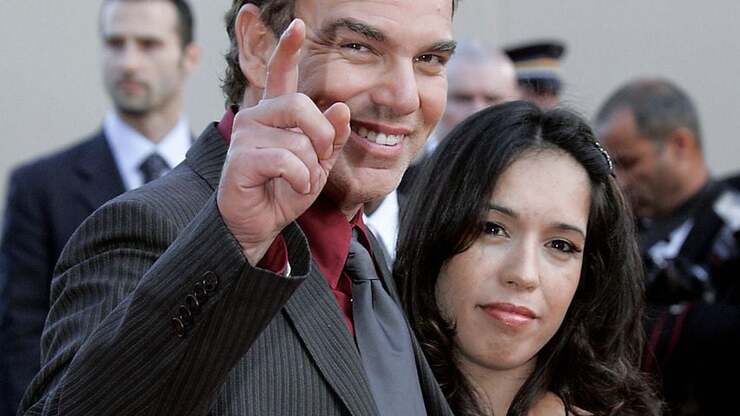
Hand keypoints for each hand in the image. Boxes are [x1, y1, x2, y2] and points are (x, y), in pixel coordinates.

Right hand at [217, 18, 350, 264]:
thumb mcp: (319, 163)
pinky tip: (293, 188)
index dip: (288, 48)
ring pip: (298, 140)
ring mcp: (245, 135)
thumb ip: (330, 137)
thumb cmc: (286, 190)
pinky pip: (287, 161)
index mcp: (276, 113)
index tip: (297, 23)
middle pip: (300, 104)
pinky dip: (301, 180)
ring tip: (300, 181)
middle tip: (319, 160)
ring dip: (310, 168)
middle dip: (321, 136)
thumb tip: (340, 109)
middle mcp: (256, 117)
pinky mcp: (240, 158)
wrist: (260, 223)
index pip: (281, 74)